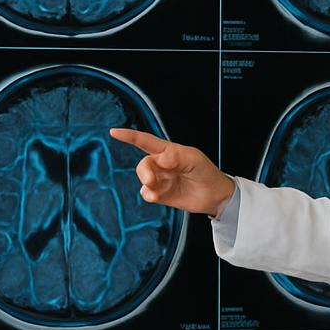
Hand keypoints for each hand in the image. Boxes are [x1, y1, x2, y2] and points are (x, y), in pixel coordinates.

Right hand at [109, 128, 234, 216]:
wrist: (215, 196)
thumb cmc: (207, 173)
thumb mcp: (194, 160)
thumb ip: (176, 156)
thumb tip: (159, 158)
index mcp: (170, 151)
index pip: (146, 141)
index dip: (130, 136)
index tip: (114, 132)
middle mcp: (162, 164)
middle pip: (144, 164)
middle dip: (144, 172)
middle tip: (152, 181)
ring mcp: (161, 179)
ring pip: (143, 179)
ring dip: (146, 184)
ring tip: (156, 192)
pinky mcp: (161, 194)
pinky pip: (146, 192)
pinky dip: (148, 194)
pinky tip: (156, 197)